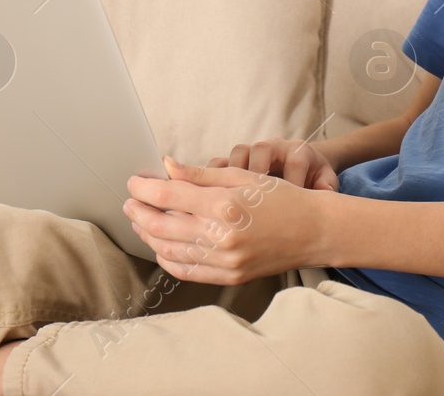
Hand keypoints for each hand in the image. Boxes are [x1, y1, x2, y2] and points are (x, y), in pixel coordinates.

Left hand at [124, 155, 328, 285]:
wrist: (313, 232)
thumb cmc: (282, 199)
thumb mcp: (242, 177)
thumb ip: (200, 175)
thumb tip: (167, 166)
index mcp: (224, 204)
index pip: (168, 195)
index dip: (144, 187)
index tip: (133, 181)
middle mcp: (221, 235)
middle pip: (161, 225)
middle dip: (139, 211)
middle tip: (130, 201)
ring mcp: (224, 261)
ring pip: (168, 250)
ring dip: (148, 235)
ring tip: (141, 221)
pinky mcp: (228, 277)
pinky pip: (186, 271)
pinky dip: (167, 258)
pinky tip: (160, 245)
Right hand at [206, 138, 339, 190]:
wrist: (301, 162)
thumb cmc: (313, 176)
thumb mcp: (325, 180)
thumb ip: (327, 186)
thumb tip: (326, 193)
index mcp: (298, 150)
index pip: (295, 161)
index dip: (294, 182)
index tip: (293, 206)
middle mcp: (274, 146)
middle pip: (263, 150)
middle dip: (259, 174)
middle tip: (256, 202)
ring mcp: (252, 150)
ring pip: (238, 153)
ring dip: (233, 175)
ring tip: (230, 201)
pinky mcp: (235, 160)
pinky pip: (219, 163)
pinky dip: (212, 177)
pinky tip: (210, 199)